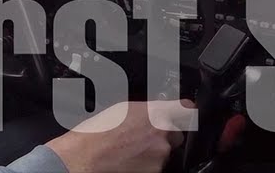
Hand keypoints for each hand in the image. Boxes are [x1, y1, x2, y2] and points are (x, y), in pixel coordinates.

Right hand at [45, 99, 195, 172]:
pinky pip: (157, 166)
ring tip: (130, 149)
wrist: (87, 157)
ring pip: (165, 152)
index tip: (187, 113)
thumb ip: (146, 110)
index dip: (186, 111)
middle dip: (165, 135)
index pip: (186, 110)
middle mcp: (162, 133)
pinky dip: (147, 164)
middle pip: (177, 134)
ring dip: (154, 151)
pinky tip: (130, 160)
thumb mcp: (122, 109)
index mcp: (155, 113)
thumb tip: (155, 112)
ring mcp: (161, 155)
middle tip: (144, 137)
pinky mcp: (156, 172)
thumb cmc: (98, 133)